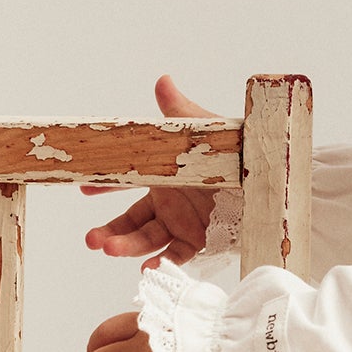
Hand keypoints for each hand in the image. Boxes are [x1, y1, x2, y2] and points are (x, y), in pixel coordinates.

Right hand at [82, 77, 221, 268]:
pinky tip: (148, 269)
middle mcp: (170, 202)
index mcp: (165, 175)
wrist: (269, 178)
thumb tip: (163, 81)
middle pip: (132, 220)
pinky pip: (178, 254)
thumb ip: (179, 112)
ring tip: (110, 250)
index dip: (105, 185)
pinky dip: (163, 263)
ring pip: (148, 239)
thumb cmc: (238, 151)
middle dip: (110, 230)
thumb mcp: (205, 132)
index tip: (82, 190)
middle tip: (92, 240)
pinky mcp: (201, 240)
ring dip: (127, 246)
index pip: (128, 180)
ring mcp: (183, 222)